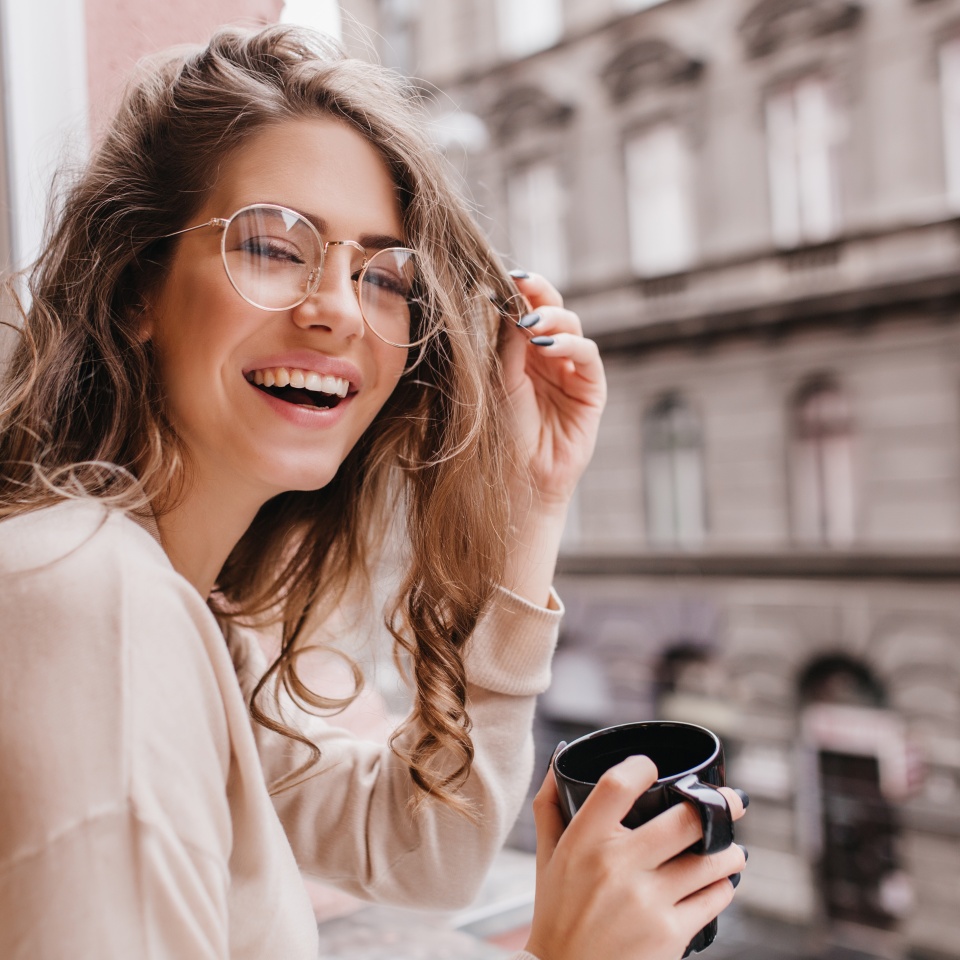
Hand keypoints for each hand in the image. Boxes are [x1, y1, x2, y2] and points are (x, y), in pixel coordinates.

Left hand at [499, 272, 605, 510]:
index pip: (525, 309)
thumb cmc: (501, 434)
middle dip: (540, 292)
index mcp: (520, 351)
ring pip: (572, 326)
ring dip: (553, 318)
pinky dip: (571, 345)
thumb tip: (509, 300)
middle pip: (552, 310)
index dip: (520, 290)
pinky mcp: (591, 390)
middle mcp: (547, 357)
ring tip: (532, 323)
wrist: (519, 479)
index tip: (506, 275)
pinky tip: (550, 346)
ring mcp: (571, 371)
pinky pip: (588, 356)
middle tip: (524, 284)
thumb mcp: (498, 380)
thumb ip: (506, 342)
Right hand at [524, 756, 746, 959]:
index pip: (617, 785)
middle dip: (719, 804)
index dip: (641, 767)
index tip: (653, 769)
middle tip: (731, 799)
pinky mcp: (670, 934)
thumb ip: (551, 804)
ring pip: (709, 861)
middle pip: (683, 820)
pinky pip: (713, 899)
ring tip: (731, 849)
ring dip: (728, 851)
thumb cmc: (558, 912)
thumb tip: (562, 759)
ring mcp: (647, 901)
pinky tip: (719, 882)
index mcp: (583, 841)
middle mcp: (617, 866)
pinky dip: (722, 886)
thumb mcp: (546, 856)